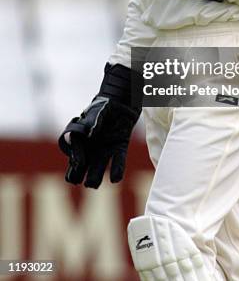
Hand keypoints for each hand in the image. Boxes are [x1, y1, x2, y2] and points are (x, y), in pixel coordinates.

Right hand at [58, 64, 141, 188]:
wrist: (124, 97)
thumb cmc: (106, 103)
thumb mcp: (98, 110)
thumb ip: (93, 121)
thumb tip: (89, 135)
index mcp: (82, 138)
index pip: (73, 154)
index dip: (75, 159)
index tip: (78, 163)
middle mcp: (92, 146)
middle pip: (81, 167)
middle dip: (78, 174)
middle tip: (79, 180)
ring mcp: (105, 148)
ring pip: (98, 169)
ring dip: (95, 177)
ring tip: (93, 183)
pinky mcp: (119, 146)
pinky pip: (118, 161)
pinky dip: (117, 169)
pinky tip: (115, 178)